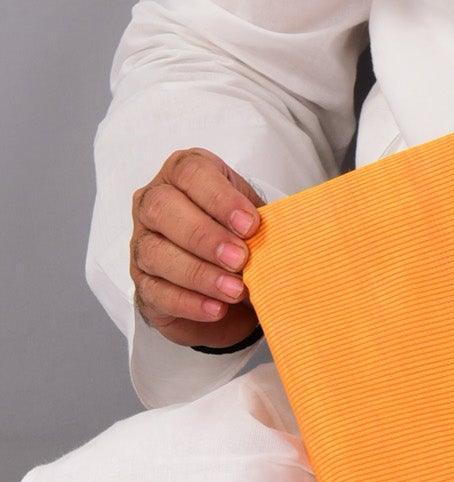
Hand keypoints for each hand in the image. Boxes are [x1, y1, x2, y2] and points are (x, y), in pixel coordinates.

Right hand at [130, 148, 262, 348]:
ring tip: (234, 290)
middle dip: (204, 235)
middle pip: (162, 208)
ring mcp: (142, 243)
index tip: (250, 224)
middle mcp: (155, 204)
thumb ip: (261, 225)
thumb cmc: (238, 240)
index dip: (219, 198)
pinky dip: (188, 302)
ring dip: (199, 273)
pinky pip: (156, 291)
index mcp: (184, 177)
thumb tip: (284, 238)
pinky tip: (216, 308)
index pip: (190, 173)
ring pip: (156, 252)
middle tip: (240, 259)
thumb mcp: (254, 224)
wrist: (227, 288)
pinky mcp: (143, 283)